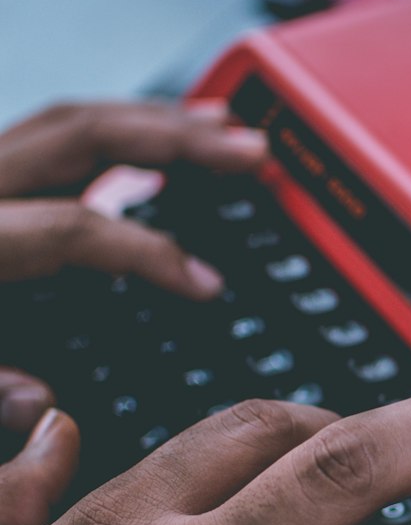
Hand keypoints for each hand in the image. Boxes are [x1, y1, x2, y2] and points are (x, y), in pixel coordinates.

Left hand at [0, 99, 265, 297]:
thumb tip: (47, 403)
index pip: (72, 225)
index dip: (149, 252)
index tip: (204, 283)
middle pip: (82, 134)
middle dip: (177, 139)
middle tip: (248, 150)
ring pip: (65, 121)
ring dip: (148, 122)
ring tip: (214, 127)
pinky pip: (48, 137)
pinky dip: (105, 134)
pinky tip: (143, 149)